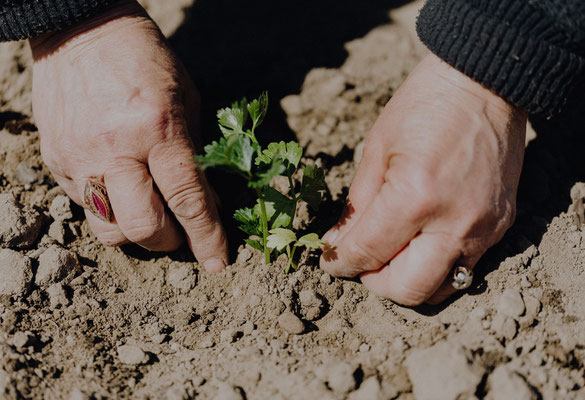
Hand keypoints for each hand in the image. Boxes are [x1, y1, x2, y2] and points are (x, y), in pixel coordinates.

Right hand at [29, 1, 227, 271]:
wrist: (81, 31)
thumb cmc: (146, 61)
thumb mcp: (186, 100)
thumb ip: (195, 155)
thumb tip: (206, 204)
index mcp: (157, 128)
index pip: (187, 199)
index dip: (206, 237)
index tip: (218, 263)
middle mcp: (115, 149)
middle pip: (143, 227)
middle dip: (169, 242)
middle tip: (180, 233)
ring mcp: (79, 157)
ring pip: (109, 229)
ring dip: (136, 234)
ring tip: (150, 215)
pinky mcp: (56, 161)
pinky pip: (85, 207)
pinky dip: (111, 210)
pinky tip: (122, 190)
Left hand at [320, 54, 526, 304]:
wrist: (485, 84)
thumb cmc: (424, 106)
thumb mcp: (376, 150)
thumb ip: (356, 206)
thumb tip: (338, 245)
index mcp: (414, 197)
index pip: (368, 253)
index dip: (340, 263)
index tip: (330, 261)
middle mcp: (453, 222)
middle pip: (407, 289)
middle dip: (374, 283)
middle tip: (362, 263)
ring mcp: (483, 228)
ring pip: (440, 289)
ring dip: (407, 281)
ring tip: (391, 256)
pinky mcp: (501, 226)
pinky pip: (464, 267)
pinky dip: (435, 266)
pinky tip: (421, 242)